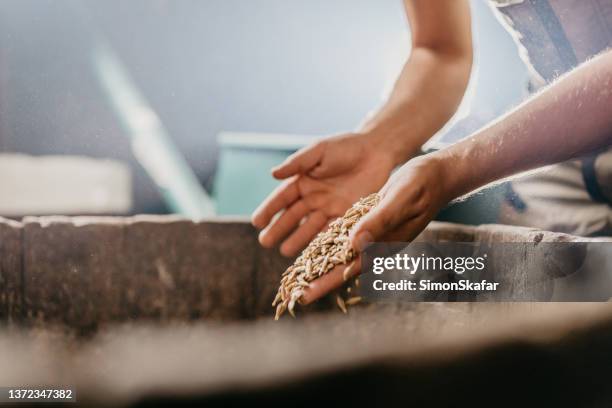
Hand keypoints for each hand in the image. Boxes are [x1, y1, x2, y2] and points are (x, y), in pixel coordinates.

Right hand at [251, 132, 395, 256]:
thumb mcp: (319, 151)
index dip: (269, 210)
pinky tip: (314, 253)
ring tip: (285, 252)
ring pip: (310, 227)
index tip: (257, 222)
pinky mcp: (348, 216)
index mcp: (303, 180)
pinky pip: (333, 231)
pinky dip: (323, 242)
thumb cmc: (346, 146)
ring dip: (297, 239)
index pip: (282, 198)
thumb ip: (298, 163)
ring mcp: (329, 208)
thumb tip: (273, 174)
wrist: (377, 150)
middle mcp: (314, 197)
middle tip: (265, 242)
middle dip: (279, 229)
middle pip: (293, 216)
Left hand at [301, 155, 452, 303]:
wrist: (438, 174)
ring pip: (342, 255)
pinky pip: (346, 239)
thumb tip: (354, 243)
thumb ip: (379, 220)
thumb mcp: (400, 199)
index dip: (325, 282)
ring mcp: (374, 234)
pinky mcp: (371, 222)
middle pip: (342, 267)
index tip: (304, 296)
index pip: (350, 268)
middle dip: (318, 282)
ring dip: (321, 266)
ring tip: (298, 278)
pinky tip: (315, 251)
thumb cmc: (422, 185)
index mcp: (385, 244)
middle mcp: (378, 244)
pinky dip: (330, 246)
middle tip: (293, 297)